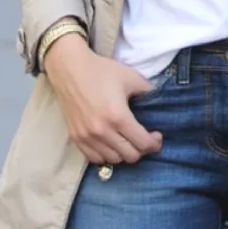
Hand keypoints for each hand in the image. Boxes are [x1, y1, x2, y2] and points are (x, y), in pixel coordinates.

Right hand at [44, 34, 162, 164]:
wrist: (69, 68)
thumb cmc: (101, 70)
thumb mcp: (131, 77)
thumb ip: (148, 92)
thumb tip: (158, 103)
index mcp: (118, 116)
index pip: (142, 143)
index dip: (154, 143)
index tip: (157, 136)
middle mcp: (102, 131)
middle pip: (130, 156)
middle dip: (142, 149)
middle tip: (144, 138)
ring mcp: (87, 137)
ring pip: (113, 160)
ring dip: (124, 153)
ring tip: (128, 141)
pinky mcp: (75, 138)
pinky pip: (95, 159)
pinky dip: (106, 155)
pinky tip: (111, 144)